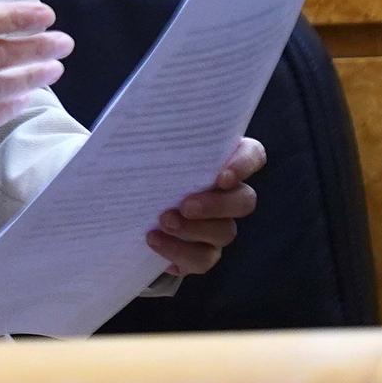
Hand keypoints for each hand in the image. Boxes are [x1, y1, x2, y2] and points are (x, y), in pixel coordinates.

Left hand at [147, 137, 264, 276]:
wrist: (129, 208)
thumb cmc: (144, 169)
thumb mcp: (146, 150)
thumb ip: (153, 139)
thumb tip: (134, 123)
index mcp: (221, 160)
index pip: (252, 155)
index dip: (245, 164)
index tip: (222, 175)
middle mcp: (228, 195)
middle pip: (245, 200)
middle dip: (217, 204)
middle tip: (186, 205)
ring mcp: (218, 226)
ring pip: (225, 232)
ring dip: (194, 229)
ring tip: (163, 221)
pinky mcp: (202, 253)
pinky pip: (202, 259)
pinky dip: (178, 252)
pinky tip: (154, 241)